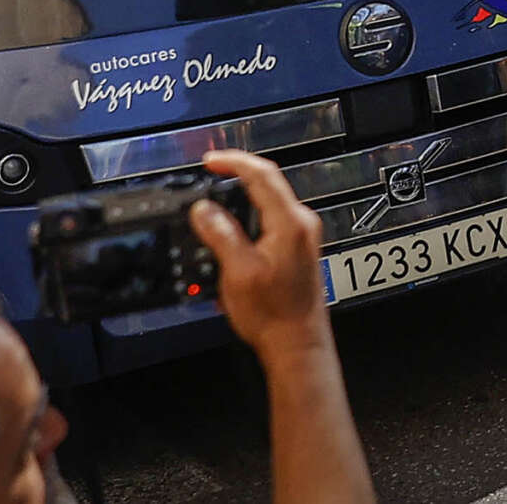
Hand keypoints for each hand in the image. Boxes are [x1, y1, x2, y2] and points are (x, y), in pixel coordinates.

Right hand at [192, 149, 330, 365]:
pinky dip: (250, 212)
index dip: (233, 161)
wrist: (297, 345)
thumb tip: (204, 209)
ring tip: (217, 196)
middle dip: (237, 173)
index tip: (210, 160)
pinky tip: (234, 224)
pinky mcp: (298, 248)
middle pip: (268, 182)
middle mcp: (301, 225)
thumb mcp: (238, 272)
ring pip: (270, 199)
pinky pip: (272, 216)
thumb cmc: (275, 316)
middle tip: (210, 172)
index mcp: (290, 223)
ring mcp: (302, 236)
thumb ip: (220, 234)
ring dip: (243, 193)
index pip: (261, 174)